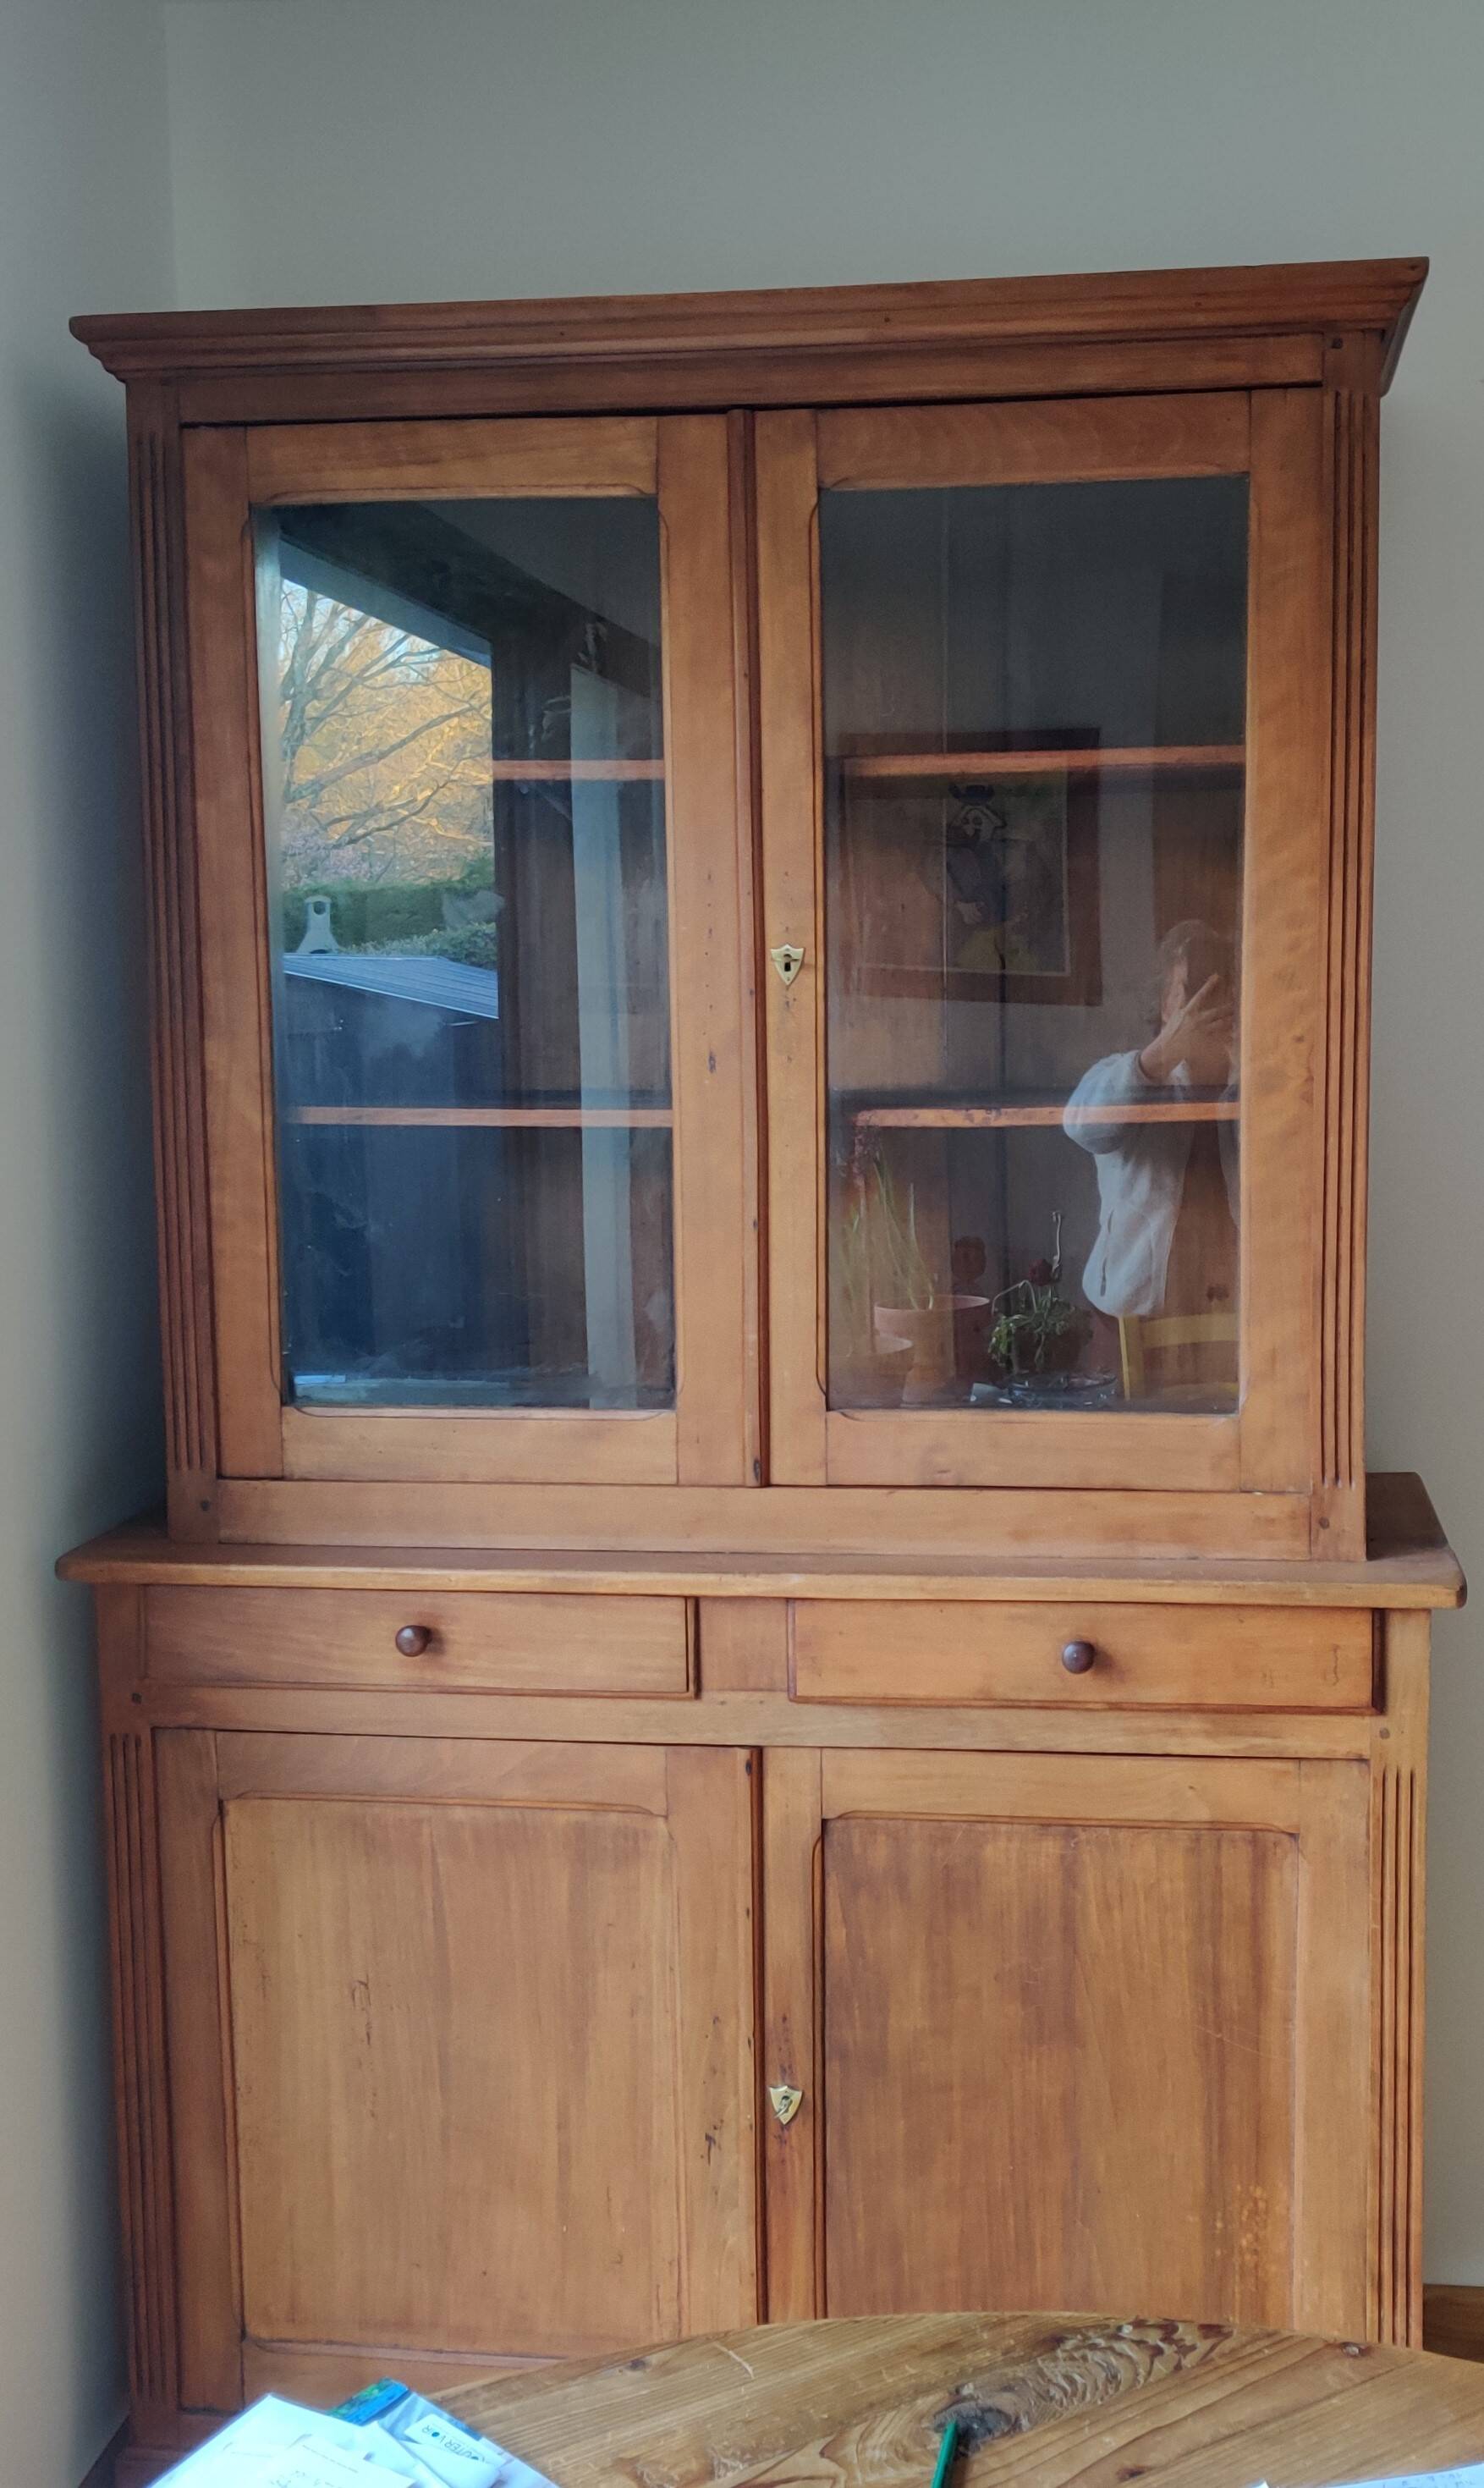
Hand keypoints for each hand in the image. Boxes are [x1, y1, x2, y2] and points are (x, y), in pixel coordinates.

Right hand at [1139, 973, 1234, 1087]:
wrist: (1167, 1049)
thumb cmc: (1170, 1031)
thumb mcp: (1174, 1013)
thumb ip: (1179, 998)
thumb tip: (1180, 983)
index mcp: (1189, 1011)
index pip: (1200, 995)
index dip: (1208, 985)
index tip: (1216, 976)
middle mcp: (1197, 1020)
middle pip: (1217, 1011)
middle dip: (1229, 1007)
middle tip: (1239, 1001)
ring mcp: (1202, 1031)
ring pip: (1221, 1024)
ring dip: (1231, 1020)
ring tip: (1239, 1017)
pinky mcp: (1205, 1042)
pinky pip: (1220, 1038)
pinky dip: (1229, 1037)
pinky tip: (1236, 1035)